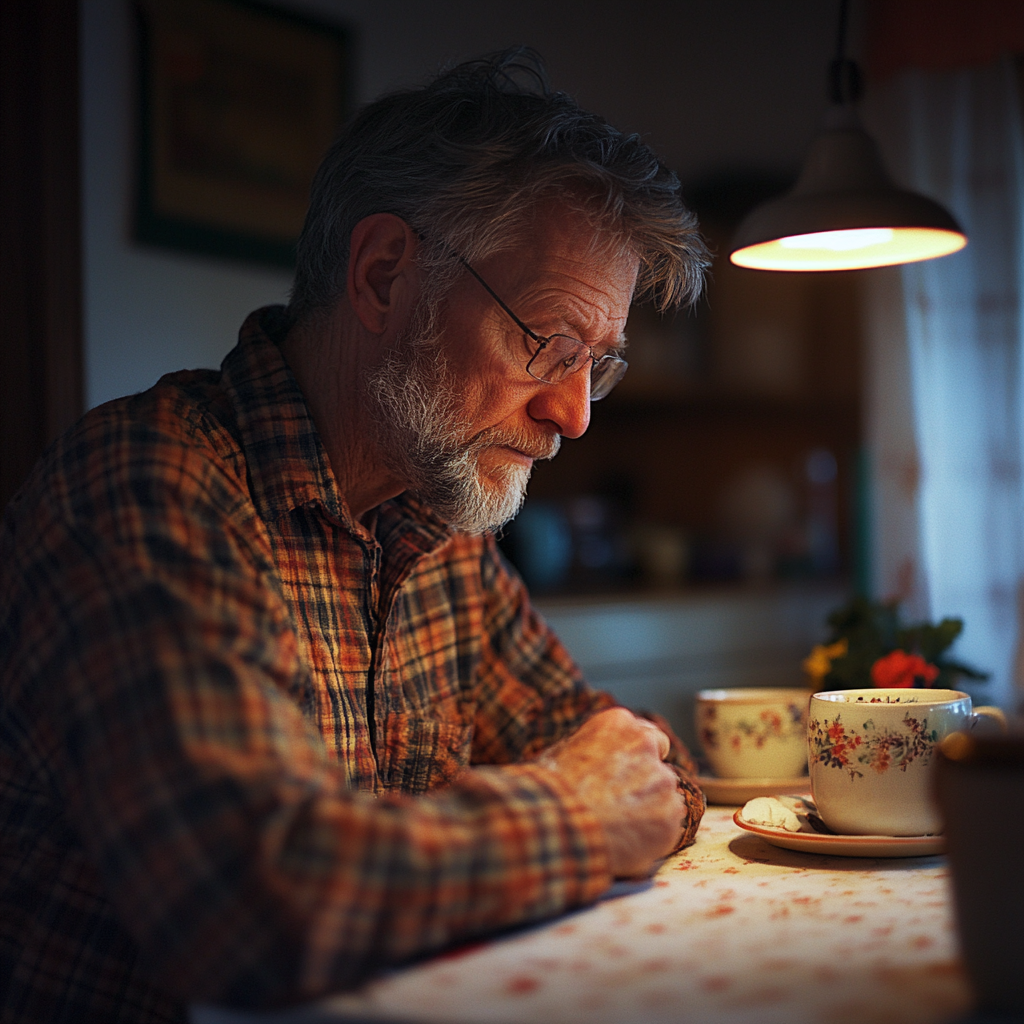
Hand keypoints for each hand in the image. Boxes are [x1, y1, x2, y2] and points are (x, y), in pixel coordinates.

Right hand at [540, 707, 684, 877]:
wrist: (555, 824)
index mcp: (618, 723)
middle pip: (659, 763)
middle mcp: (646, 743)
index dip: (636, 758)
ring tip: (617, 826)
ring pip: (664, 795)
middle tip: (623, 803)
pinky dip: (653, 834)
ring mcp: (662, 779)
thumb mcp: (562, 753)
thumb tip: (594, 761)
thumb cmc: (549, 790)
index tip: (627, 774)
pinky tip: (626, 840)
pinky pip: (668, 824)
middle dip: (646, 781)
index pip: (646, 735)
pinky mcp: (670, 813)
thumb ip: (592, 750)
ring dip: (650, 808)